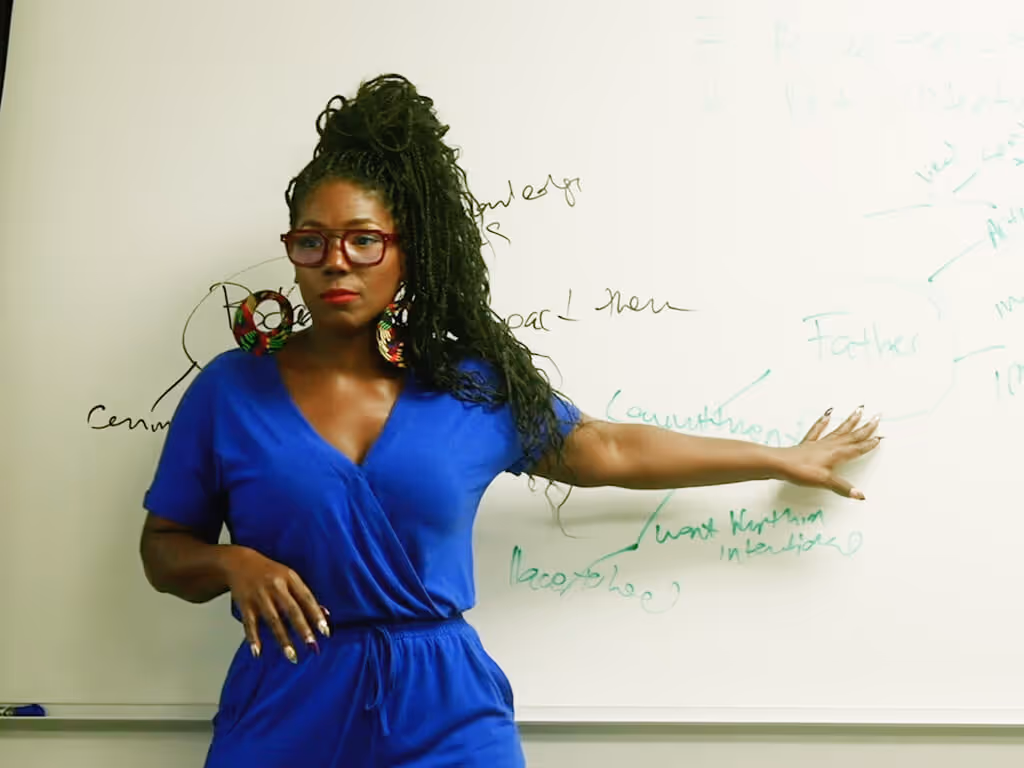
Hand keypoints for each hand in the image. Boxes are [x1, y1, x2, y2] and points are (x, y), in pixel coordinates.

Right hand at [220, 546, 328, 662]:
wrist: (239, 562)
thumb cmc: (269, 572)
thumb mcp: (289, 577)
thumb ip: (304, 595)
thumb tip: (326, 614)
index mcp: (290, 578)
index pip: (306, 598)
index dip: (316, 615)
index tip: (325, 632)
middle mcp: (275, 587)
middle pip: (291, 610)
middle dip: (302, 629)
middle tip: (312, 646)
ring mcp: (259, 596)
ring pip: (273, 620)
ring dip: (283, 640)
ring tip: (292, 656)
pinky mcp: (245, 604)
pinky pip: (249, 624)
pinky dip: (253, 638)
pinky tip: (258, 652)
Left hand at [778, 407, 881, 498]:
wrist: (779, 464)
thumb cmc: (801, 471)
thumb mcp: (824, 481)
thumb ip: (843, 488)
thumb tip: (861, 495)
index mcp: (836, 454)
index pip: (856, 448)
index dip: (868, 444)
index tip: (880, 437)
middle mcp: (830, 446)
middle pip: (851, 435)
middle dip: (864, 428)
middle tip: (876, 417)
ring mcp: (818, 443)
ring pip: (838, 430)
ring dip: (849, 421)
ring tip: (858, 411)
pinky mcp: (807, 444)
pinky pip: (817, 430)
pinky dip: (823, 422)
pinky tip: (827, 414)